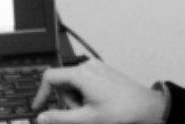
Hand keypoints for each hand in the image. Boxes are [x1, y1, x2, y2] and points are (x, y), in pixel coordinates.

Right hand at [32, 58, 165, 123]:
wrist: (145, 106)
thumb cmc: (120, 111)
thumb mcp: (87, 118)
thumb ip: (60, 118)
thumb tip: (41, 117)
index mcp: (81, 74)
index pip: (50, 77)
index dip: (41, 93)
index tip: (39, 108)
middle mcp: (88, 66)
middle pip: (63, 83)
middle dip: (67, 101)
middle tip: (82, 113)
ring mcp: (96, 67)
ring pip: (74, 84)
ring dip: (77, 99)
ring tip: (93, 109)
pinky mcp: (103, 71)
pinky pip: (85, 82)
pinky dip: (86, 95)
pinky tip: (99, 104)